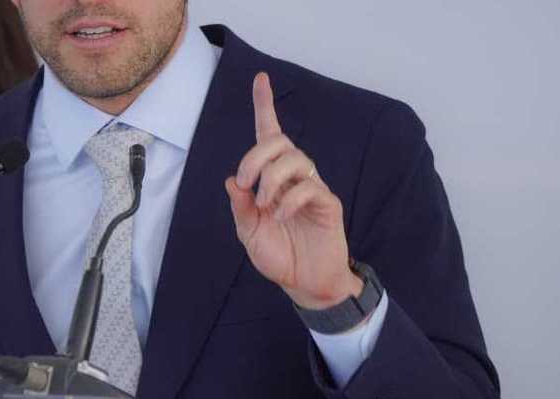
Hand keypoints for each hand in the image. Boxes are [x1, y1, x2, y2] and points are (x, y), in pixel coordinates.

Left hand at [224, 72, 362, 309]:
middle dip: (256, 156)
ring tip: (266, 205)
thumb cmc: (279, 255)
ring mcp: (312, 188)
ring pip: (295, 159)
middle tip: (246, 183)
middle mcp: (293, 177)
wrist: (304, 284)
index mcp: (271, 179)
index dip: (264, 105)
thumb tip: (232, 180)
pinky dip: (290, 199)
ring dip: (272, 178)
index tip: (261, 78)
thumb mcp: (248, 232)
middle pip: (280, 142)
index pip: (268, 135)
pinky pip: (310, 187)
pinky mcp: (327, 204)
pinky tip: (282, 215)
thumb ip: (240, 207)